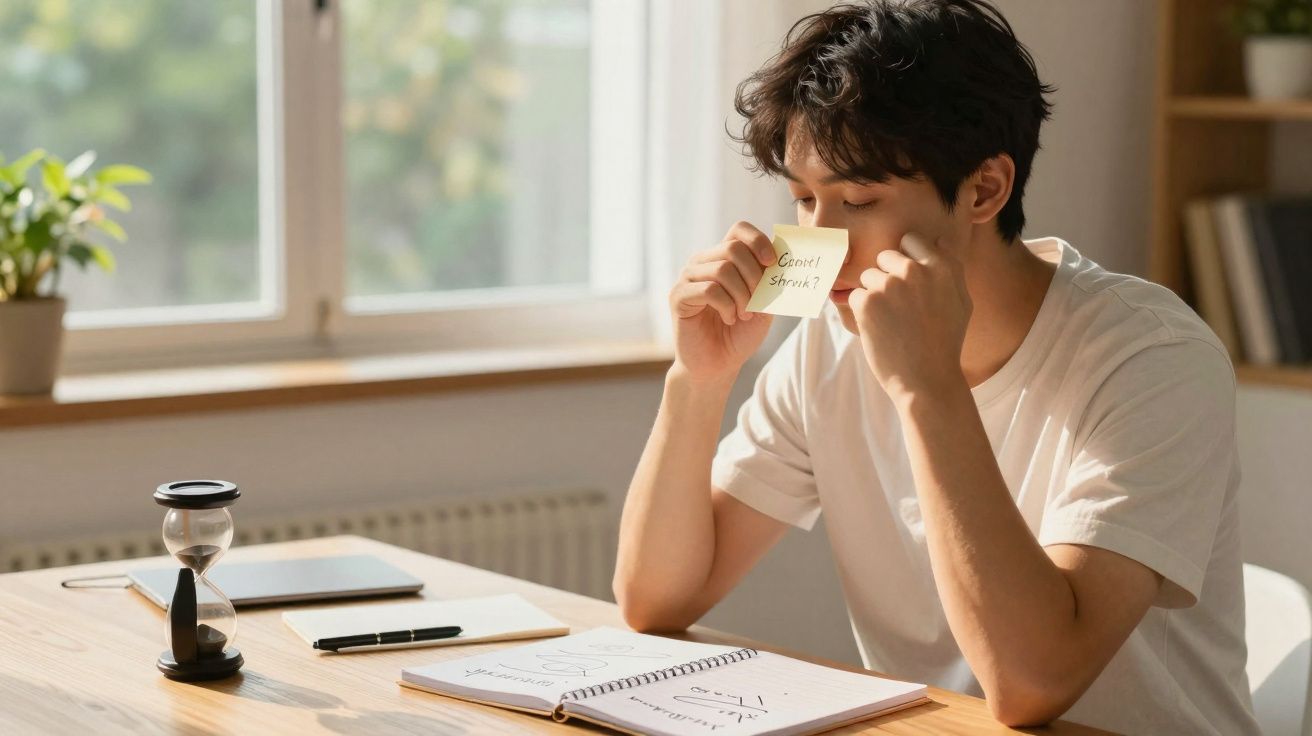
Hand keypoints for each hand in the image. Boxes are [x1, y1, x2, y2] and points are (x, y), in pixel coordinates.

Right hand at [668, 221, 776, 383]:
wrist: (717, 366)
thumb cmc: (739, 334)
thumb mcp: (763, 304)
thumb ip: (768, 281)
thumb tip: (781, 260)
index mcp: (722, 258)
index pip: (739, 229)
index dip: (758, 241)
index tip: (772, 263)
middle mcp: (702, 262)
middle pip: (732, 248)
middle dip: (754, 276)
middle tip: (757, 301)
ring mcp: (688, 277)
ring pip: (722, 270)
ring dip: (742, 296)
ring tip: (743, 314)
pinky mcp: (678, 296)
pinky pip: (709, 290)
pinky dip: (726, 306)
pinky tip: (728, 319)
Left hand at [848, 233, 971, 399]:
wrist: (927, 380)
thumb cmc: (945, 343)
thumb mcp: (961, 302)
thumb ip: (950, 269)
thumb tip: (938, 240)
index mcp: (941, 267)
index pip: (911, 241)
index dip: (905, 260)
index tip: (908, 283)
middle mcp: (915, 270)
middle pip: (885, 257)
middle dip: (887, 277)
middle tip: (899, 309)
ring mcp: (889, 285)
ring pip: (868, 277)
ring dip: (874, 296)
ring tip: (892, 323)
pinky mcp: (867, 301)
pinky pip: (856, 295)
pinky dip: (862, 312)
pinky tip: (880, 331)